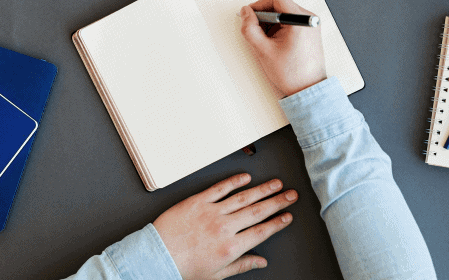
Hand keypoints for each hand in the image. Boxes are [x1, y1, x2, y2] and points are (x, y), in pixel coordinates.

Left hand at [153, 173, 297, 279]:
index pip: (261, 231)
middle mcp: (224, 227)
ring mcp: (211, 212)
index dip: (277, 222)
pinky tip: (246, 177)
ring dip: (262, 189)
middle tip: (290, 195)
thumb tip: (260, 262)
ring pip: (243, 197)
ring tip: (276, 184)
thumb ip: (241, 266)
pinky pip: (220, 189)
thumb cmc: (184, 267)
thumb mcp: (216, 275)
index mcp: (230, 247)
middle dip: (277, 202)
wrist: (158, 256)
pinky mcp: (198, 201)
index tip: (287, 216)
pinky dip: (234, 182)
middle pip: (257, 211)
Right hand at [240, 0, 326, 96]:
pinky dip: (279, 27)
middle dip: (265, 16)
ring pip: (284, 12)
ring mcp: (311, 24)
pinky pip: (291, 20)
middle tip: (258, 33)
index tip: (251, 17)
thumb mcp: (263, 51)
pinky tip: (276, 43)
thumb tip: (245, 12)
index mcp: (300, 21)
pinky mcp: (309, 30)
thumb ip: (250, 29)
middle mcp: (309, 19)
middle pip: (280, 3)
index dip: (260, 4)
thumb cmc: (291, 74)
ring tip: (268, 41)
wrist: (308, 89)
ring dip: (271, 23)